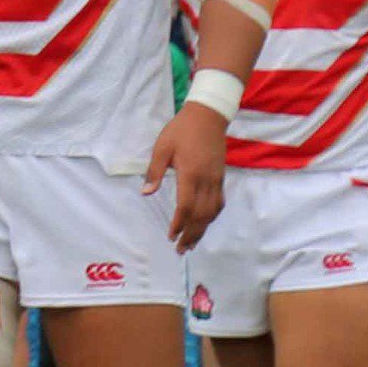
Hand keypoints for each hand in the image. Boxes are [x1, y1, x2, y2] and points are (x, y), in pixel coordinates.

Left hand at [147, 103, 229, 252]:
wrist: (208, 116)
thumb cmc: (181, 131)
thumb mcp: (162, 148)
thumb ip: (154, 171)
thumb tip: (146, 193)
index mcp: (190, 174)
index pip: (186, 206)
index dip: (179, 224)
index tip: (171, 237)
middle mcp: (206, 181)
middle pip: (201, 215)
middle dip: (191, 234)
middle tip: (181, 250)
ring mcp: (216, 180)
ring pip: (212, 212)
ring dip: (202, 229)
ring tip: (192, 243)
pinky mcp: (221, 178)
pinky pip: (218, 203)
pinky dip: (211, 217)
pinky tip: (204, 224)